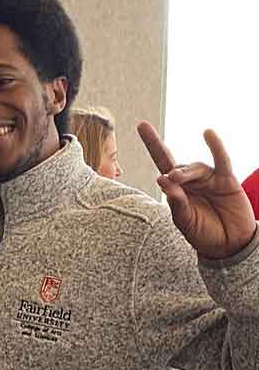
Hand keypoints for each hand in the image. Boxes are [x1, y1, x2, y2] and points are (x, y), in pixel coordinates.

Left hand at [137, 123, 256, 259]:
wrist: (228, 245)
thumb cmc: (203, 233)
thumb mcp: (184, 221)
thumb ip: (176, 202)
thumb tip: (162, 179)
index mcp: (177, 190)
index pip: (162, 163)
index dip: (153, 144)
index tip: (142, 124)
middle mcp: (191, 181)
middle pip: (178, 168)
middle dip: (174, 173)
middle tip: (170, 179)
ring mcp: (209, 179)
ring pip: (196, 168)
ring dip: (187, 172)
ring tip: (178, 178)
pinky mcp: (227, 181)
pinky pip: (221, 161)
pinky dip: (216, 147)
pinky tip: (208, 134)